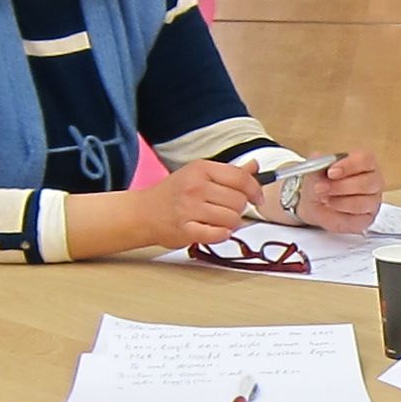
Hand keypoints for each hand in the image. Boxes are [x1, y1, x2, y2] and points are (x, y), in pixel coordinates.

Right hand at [138, 159, 260, 250]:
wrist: (143, 213)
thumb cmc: (173, 194)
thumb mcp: (199, 174)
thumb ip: (229, 172)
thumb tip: (254, 167)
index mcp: (201, 169)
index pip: (241, 177)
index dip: (255, 190)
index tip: (257, 198)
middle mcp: (195, 187)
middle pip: (239, 200)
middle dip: (239, 208)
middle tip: (227, 210)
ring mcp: (189, 209)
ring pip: (232, 219)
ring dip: (231, 223)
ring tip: (218, 220)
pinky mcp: (185, 231)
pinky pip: (218, 235)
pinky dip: (221, 234)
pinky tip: (214, 230)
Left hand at [295, 149, 383, 232]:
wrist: (315, 202)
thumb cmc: (323, 181)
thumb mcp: (317, 168)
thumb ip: (318, 162)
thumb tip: (318, 158)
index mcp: (366, 163)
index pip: (366, 160)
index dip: (349, 166)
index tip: (331, 172)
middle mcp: (374, 181)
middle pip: (366, 183)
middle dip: (340, 186)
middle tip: (320, 188)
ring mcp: (373, 201)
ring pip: (360, 203)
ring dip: (338, 202)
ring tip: (324, 199)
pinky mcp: (367, 219)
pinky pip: (356, 219)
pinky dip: (340, 215)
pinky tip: (332, 209)